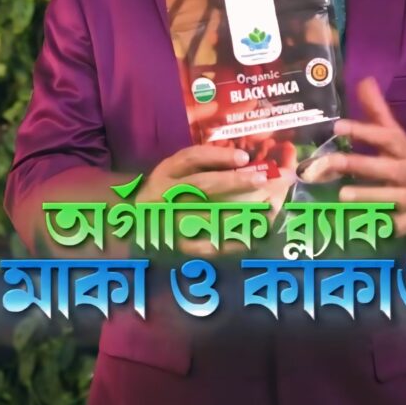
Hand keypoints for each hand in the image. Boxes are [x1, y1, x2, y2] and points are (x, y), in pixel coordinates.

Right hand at [136, 145, 294, 256]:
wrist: (137, 221)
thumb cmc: (166, 189)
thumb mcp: (174, 168)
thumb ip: (202, 161)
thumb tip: (243, 160)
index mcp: (167, 173)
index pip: (191, 159)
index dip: (218, 157)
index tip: (244, 157)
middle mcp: (168, 195)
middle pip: (202, 186)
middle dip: (235, 181)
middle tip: (262, 179)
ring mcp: (174, 222)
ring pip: (210, 216)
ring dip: (242, 210)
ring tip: (268, 206)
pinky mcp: (182, 247)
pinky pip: (211, 246)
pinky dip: (234, 241)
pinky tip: (255, 235)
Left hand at [308, 77, 405, 236]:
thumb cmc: (404, 163)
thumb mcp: (395, 138)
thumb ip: (378, 112)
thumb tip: (364, 80)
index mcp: (404, 150)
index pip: (386, 137)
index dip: (363, 131)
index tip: (338, 126)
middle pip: (384, 168)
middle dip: (358, 165)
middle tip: (332, 162)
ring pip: (389, 197)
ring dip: (367, 196)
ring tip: (342, 195)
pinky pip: (395, 224)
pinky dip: (381, 225)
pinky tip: (361, 223)